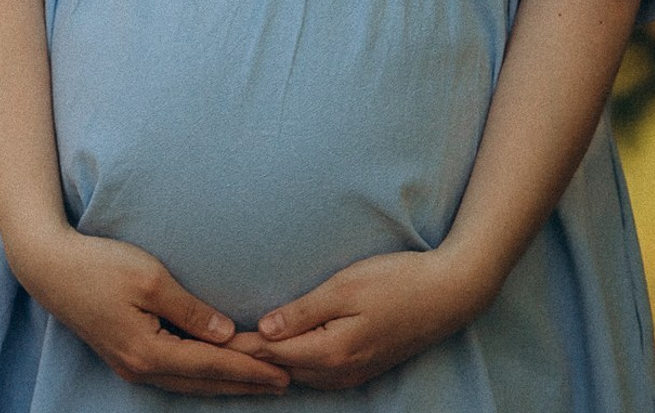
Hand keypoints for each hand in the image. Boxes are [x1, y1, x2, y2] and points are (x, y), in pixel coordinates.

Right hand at [9, 225, 290, 396]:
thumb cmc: (100, 264)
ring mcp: (130, 365)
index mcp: (149, 351)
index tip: (282, 371)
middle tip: (284, 381)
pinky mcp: (124, 354)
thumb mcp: (150, 279)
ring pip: (188, 383)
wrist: (49, 266)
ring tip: (257, 381)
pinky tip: (213, 371)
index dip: (249, 368)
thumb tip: (226, 334)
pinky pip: (173, 374)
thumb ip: (191, 310)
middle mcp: (141, 368)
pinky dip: (200, 374)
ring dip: (224, 382)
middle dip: (244, 383)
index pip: (212, 364)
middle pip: (203, 382)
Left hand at [226, 248, 488, 390]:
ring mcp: (353, 374)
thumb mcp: (344, 287)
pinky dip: (293, 363)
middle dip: (248, 357)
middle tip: (211, 342)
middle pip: (282, 369)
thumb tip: (265, 330)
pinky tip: (279, 349)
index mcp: (332, 353)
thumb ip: (303, 312)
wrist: (446, 294)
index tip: (208, 337)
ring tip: (235, 346)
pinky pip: (316, 372)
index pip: (272, 354)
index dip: (239, 345)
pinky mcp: (361, 367)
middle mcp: (340, 373)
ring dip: (269, 361)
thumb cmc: (395, 281)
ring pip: (299, 374)